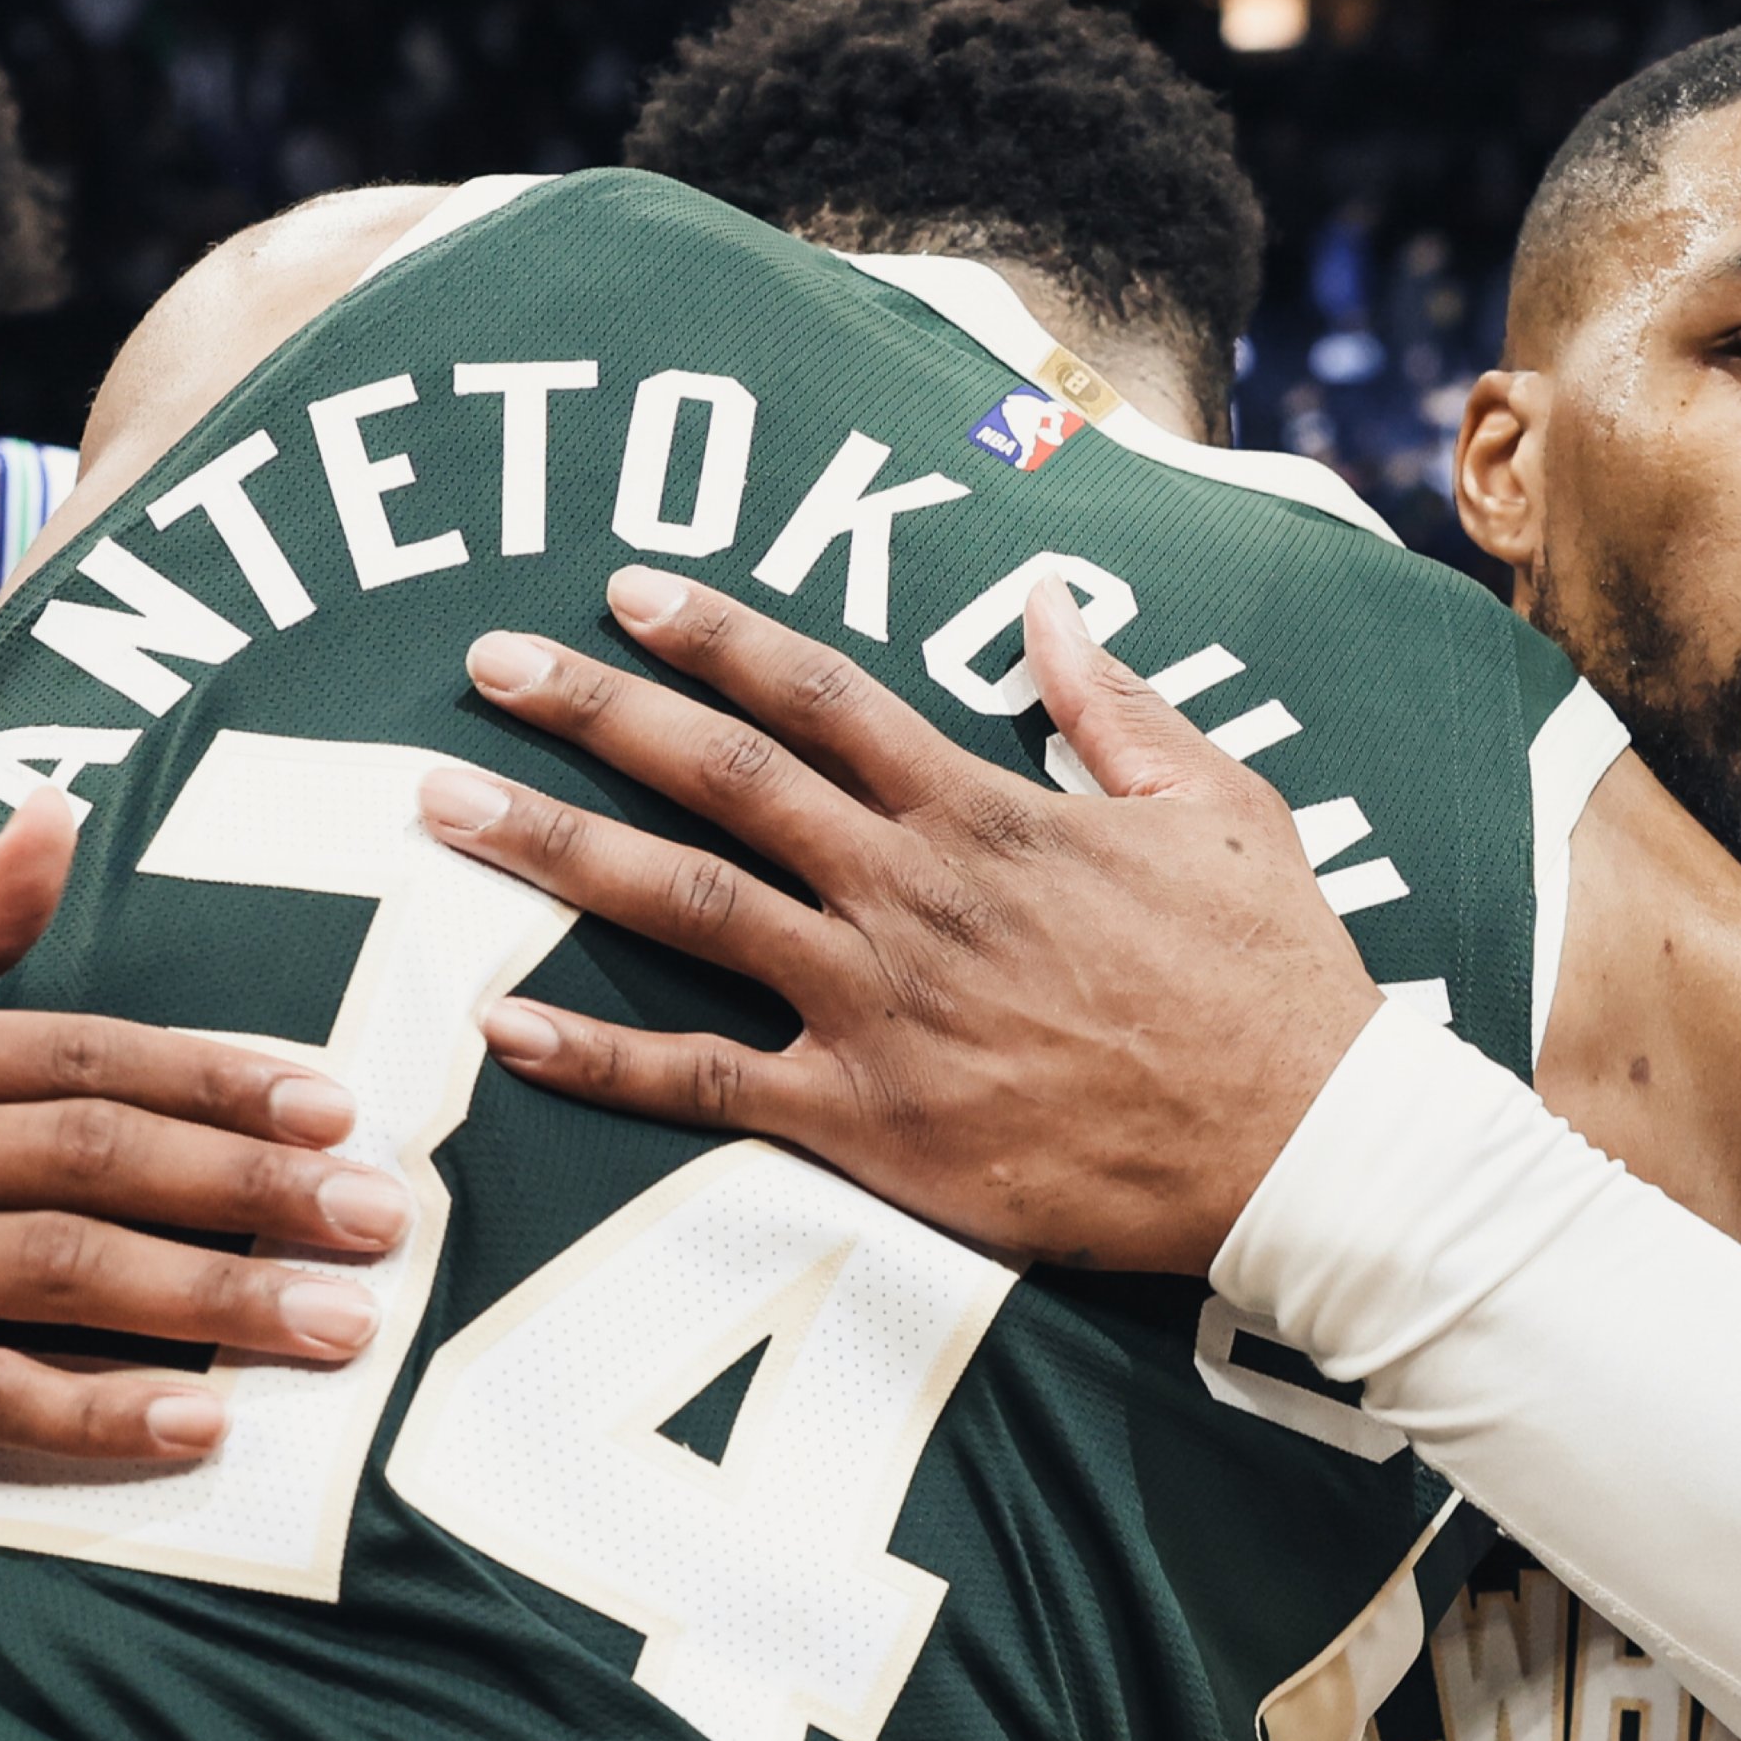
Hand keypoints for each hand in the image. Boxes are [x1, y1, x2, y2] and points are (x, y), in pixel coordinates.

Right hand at [0, 789, 410, 1479]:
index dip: (218, 1081)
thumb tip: (59, 809)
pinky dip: (101, 1413)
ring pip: (57, 1273)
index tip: (340, 1111)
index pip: (82, 1056)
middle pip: (90, 1158)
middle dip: (251, 1187)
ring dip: (213, 1300)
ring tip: (337, 1324)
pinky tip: (207, 1423)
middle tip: (380, 1219)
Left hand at [422, 567, 1380, 1272]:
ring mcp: (878, 1007)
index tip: (627, 594)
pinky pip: (700, 1084)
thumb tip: (1042, 602)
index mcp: (986, 810)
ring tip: (441, 804)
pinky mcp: (868, 1123)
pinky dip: (593, 1058)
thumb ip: (1112, 701)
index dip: (716, 636)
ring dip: (552, 846)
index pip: (821, 694)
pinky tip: (497, 1028)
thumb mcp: (1220, 803)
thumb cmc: (1271, 982)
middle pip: (719, 777)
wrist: (1299, 1147)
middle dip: (591, 710)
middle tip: (485, 664)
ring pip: (682, 903)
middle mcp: (910, 893)